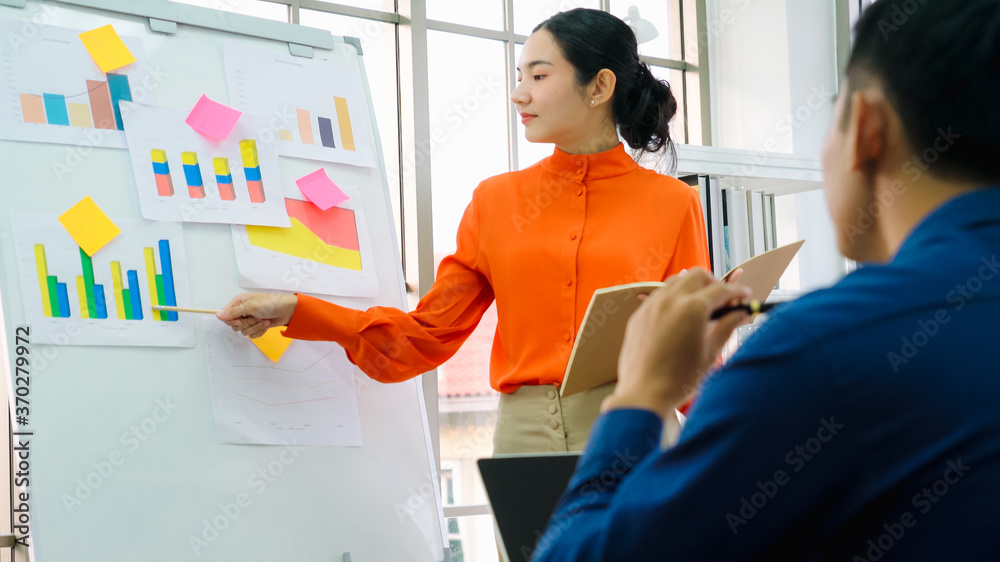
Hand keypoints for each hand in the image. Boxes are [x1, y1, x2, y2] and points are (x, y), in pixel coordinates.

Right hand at [216, 293, 297, 338]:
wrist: (288, 311)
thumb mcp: (251, 306)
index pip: (226, 315)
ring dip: (255, 327)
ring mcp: (249, 319)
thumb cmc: (270, 304)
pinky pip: (252, 334)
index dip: (232, 320)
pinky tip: (267, 324)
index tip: (240, 320)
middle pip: (235, 325)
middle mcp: (242, 311)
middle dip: (247, 324)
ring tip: (265, 320)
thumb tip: (217, 315)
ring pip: (244, 331)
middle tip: (256, 317)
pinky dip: (260, 331)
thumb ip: (234, 312)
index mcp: (239, 302)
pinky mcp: (256, 326)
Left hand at [603, 268, 750, 417]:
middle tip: (722, 300)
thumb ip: (726, 327)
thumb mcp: (710, 353)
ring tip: (701, 306)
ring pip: (676, 281)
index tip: (744, 295)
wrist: (643, 394)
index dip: (736, 291)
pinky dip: (674, 297)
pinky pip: (659, 295)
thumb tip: (740, 314)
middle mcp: (670, 301)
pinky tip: (679, 315)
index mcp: (692, 309)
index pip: (721, 290)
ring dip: (692, 287)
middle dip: (714, 283)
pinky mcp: (639, 315)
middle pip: (697, 275)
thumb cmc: (679, 379)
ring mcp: (651, 306)